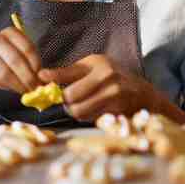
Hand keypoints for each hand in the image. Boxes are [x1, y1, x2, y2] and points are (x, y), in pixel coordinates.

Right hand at [0, 27, 41, 92]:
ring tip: (27, 89)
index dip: (36, 64)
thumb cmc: (10, 55)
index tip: (41, 76)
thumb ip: (34, 61)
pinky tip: (15, 87)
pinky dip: (9, 87)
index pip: (27, 48)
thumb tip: (45, 78)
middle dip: (28, 77)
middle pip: (15, 60)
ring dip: (19, 85)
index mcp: (10, 32)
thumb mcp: (23, 51)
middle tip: (36, 87)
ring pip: (6, 74)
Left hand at [38, 54, 158, 120]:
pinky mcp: (118, 111)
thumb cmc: (112, 78)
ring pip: (78, 111)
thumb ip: (67, 73)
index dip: (51, 84)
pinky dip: (87, 118)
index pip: (66, 75)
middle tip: (68, 102)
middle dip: (65, 102)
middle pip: (70, 97)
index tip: (41, 83)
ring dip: (75, 112)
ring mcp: (115, 95)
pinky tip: (93, 111)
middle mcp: (107, 77)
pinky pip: (90, 119)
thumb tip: (41, 75)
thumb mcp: (92, 68)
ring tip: (80, 106)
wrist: (143, 94)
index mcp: (98, 64)